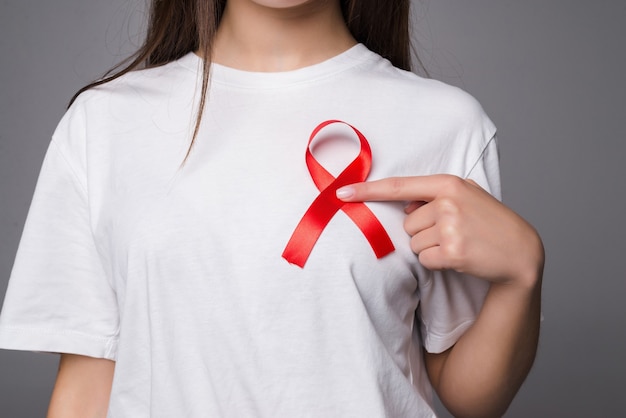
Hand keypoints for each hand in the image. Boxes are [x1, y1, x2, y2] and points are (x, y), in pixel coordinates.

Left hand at [336, 175, 543, 287]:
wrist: (520, 250)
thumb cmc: (490, 222)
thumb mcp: (468, 196)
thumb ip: (435, 195)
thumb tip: (405, 207)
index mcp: (449, 184)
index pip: (398, 186)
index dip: (367, 190)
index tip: (342, 192)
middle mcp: (447, 203)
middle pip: (407, 224)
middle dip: (423, 232)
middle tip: (452, 233)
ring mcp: (450, 227)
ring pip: (414, 243)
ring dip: (430, 248)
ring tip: (458, 244)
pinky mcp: (452, 252)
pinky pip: (424, 260)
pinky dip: (437, 262)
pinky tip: (459, 257)